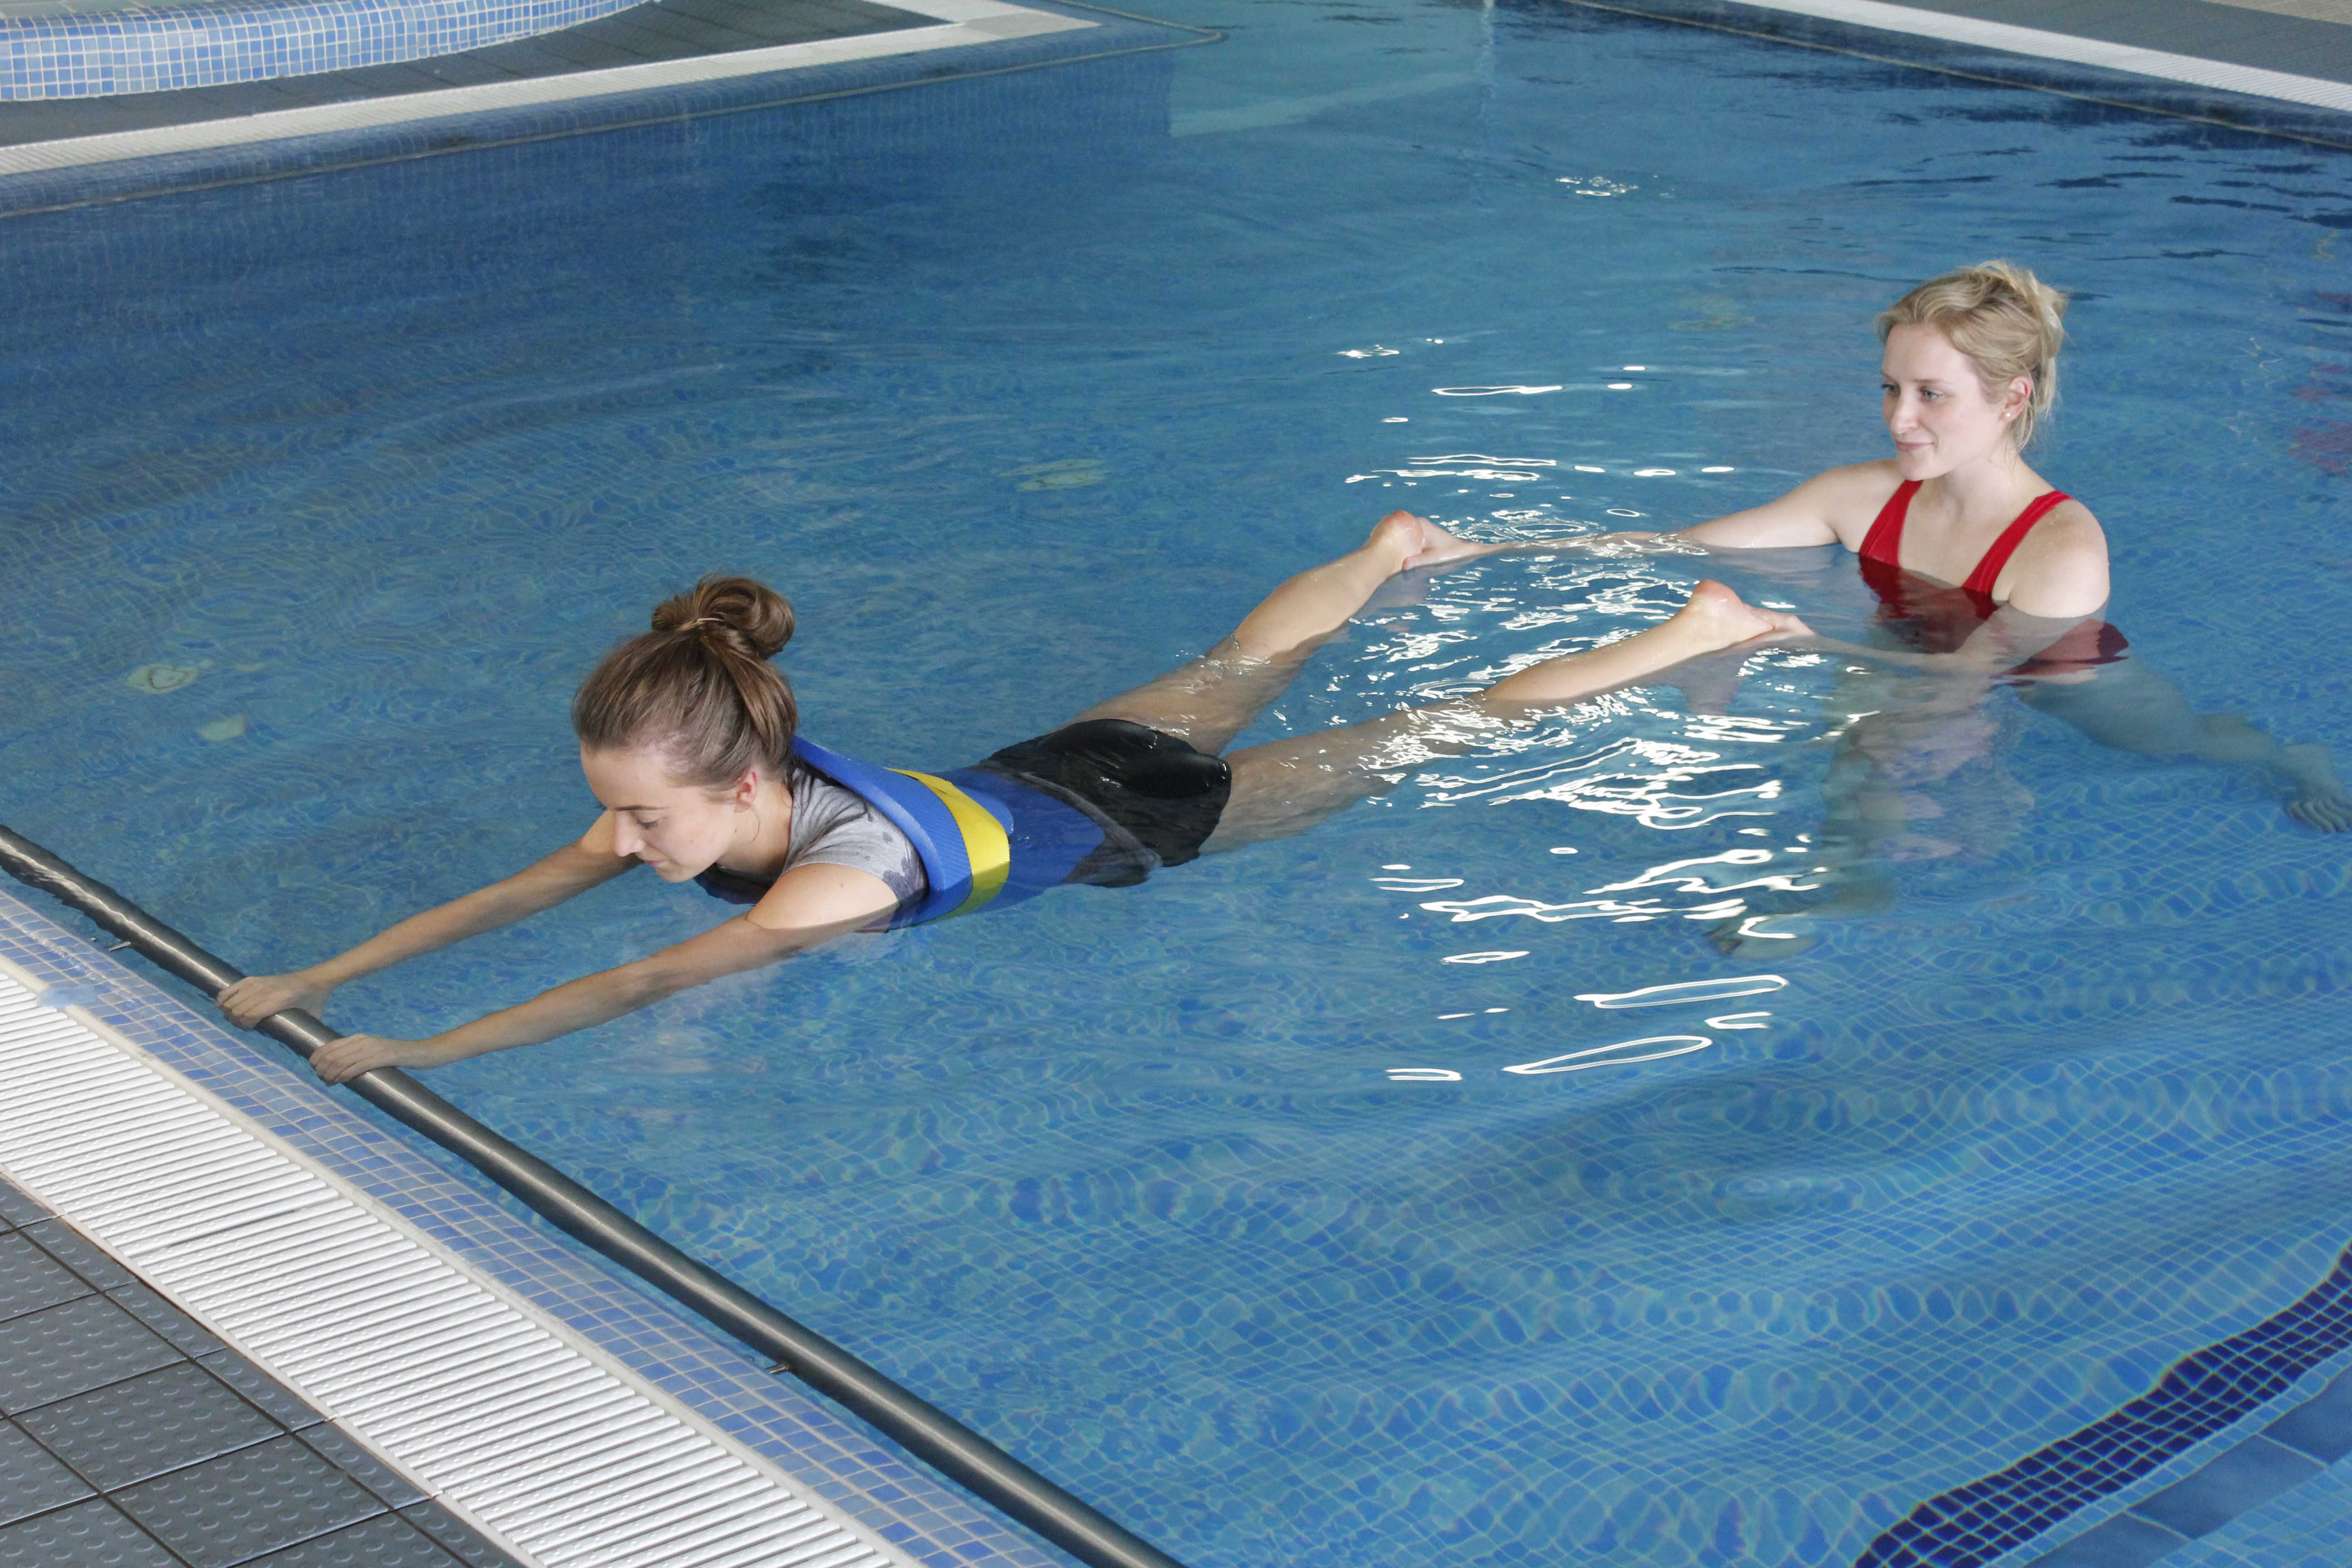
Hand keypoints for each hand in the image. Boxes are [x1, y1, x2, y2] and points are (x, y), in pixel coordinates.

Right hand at [218, 971, 334, 1028]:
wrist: (313, 979)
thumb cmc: (313, 1001)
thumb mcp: (310, 1019)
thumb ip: (302, 1031)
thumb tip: (292, 1046)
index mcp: (280, 1000)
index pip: (251, 1014)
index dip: (246, 1024)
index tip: (250, 1028)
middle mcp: (266, 990)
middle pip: (238, 1008)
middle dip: (236, 1020)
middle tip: (241, 1025)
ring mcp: (259, 983)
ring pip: (232, 1000)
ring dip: (229, 1011)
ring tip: (234, 1017)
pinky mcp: (253, 979)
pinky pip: (232, 988)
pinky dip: (224, 997)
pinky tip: (224, 1005)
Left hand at [308, 1033, 468, 1085]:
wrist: (420, 1052)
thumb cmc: (396, 1056)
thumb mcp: (373, 1051)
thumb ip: (357, 1056)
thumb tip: (337, 1069)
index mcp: (359, 1038)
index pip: (329, 1045)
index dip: (316, 1058)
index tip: (314, 1069)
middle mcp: (362, 1040)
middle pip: (332, 1055)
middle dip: (322, 1069)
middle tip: (322, 1079)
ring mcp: (372, 1049)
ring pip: (340, 1062)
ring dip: (330, 1075)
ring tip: (329, 1083)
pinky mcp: (381, 1058)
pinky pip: (355, 1067)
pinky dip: (343, 1076)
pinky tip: (339, 1082)